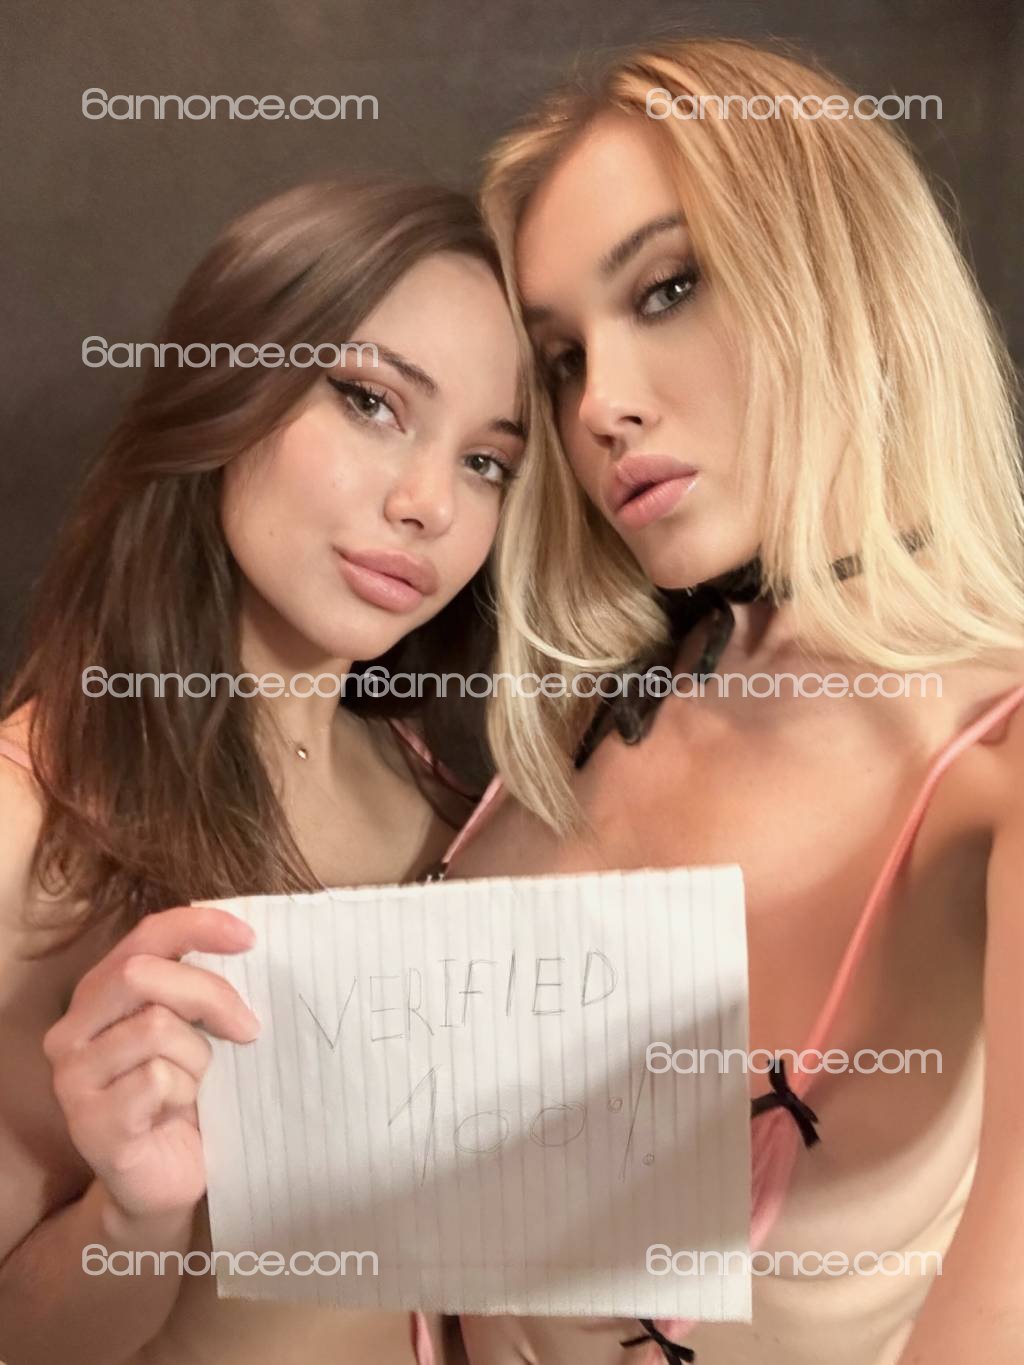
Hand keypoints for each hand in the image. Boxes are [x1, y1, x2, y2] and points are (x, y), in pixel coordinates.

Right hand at [43, 905, 259, 1224]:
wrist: (166, 1180)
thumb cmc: (185, 1095)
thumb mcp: (195, 1030)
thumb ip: (200, 989)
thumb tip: (248, 944)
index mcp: (101, 992)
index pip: (147, 936)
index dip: (198, 927)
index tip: (249, 937)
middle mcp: (73, 1028)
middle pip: (144, 974)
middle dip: (209, 994)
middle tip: (249, 1029)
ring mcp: (74, 1076)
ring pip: (155, 1027)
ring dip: (198, 1057)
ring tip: (196, 1085)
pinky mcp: (89, 1120)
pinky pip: (156, 1080)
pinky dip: (184, 1093)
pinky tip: (175, 1114)